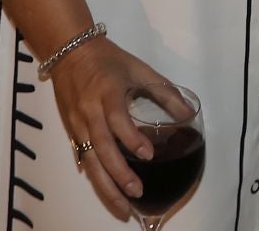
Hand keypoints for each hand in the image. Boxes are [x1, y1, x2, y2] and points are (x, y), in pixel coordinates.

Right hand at [48, 36, 168, 219]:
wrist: (70, 52)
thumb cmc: (109, 60)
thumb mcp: (140, 69)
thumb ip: (164, 92)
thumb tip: (188, 113)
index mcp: (107, 92)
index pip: (117, 119)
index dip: (131, 138)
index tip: (148, 154)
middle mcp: (89, 111)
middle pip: (101, 148)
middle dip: (118, 174)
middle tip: (137, 192)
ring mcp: (77, 124)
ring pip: (89, 161)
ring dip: (105, 186)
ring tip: (123, 207)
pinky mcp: (71, 131)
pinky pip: (83, 159)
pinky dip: (95, 178)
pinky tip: (108, 194)